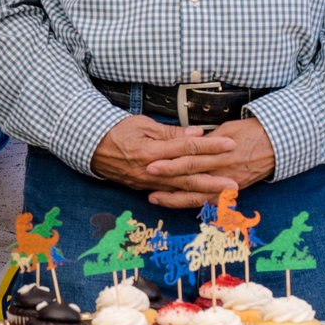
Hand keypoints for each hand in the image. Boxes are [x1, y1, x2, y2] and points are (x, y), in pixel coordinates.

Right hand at [87, 114, 268, 205]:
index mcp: (150, 150)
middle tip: (235, 181)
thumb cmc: (116, 130)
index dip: (210, 147)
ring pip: (181, 189)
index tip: (230, 145)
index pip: (186, 148)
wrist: (89, 147)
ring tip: (224, 195)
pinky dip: (187, 198)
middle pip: (187, 174)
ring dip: (204, 192)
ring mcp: (147, 182)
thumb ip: (170, 132)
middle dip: (213, 178)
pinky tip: (202, 200)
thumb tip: (196, 134)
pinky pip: (170, 195)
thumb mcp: (142, 124)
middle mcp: (150, 170)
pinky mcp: (144, 188)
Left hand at [140, 117, 276, 206]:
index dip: (170, 160)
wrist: (278, 144)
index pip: (190, 157)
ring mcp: (229, 182)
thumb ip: (205, 139)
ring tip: (154, 198)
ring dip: (175, 198)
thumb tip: (186, 141)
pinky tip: (177, 205)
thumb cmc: (251, 131)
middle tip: (146, 179)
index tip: (151, 161)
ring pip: (198, 194)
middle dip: (167, 179)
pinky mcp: (234, 190)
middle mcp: (224, 169)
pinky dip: (193, 204)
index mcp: (220, 151)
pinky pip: (211, 201)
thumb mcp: (227, 129)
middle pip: (191, 176)